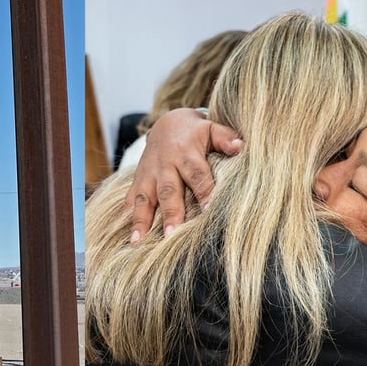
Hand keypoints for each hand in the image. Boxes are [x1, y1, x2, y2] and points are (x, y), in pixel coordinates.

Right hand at [125, 108, 241, 240]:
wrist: (167, 124)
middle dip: (170, 213)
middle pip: (168, 191)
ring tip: (139, 241)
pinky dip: (127, 217)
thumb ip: (225, 137)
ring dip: (141, 220)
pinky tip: (127, 237)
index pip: (197, 175)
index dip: (203, 192)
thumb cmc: (195, 133)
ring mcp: (148, 174)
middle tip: (171, 235)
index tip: (208, 211)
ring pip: (144, 198)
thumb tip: (239, 146)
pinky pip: (129, 199)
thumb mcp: (211, 129)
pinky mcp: (137, 181)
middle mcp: (165, 165)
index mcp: (187, 154)